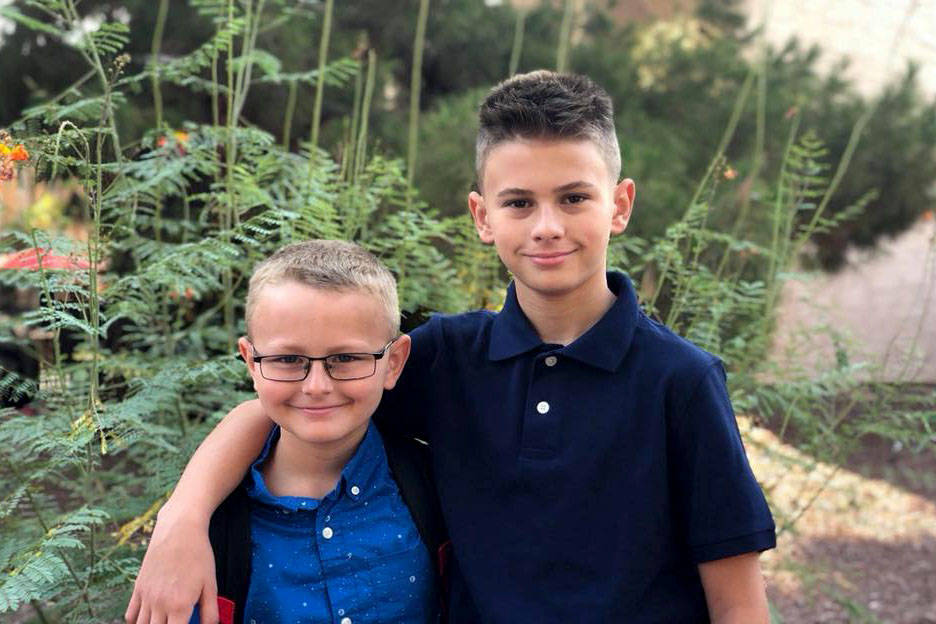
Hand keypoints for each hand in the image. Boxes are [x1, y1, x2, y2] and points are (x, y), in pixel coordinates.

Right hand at [125, 505, 217, 623]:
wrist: (179, 529)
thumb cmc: (198, 555)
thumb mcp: (211, 583)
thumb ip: (210, 611)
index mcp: (180, 606)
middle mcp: (159, 604)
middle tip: (175, 621)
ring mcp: (146, 596)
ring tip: (163, 620)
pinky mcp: (138, 587)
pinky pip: (130, 615)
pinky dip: (136, 621)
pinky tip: (148, 618)